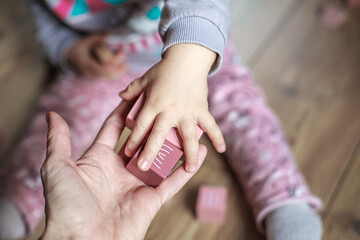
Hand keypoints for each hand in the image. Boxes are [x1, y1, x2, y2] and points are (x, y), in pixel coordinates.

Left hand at [41, 102, 207, 239]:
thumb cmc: (66, 205)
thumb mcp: (59, 167)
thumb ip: (59, 140)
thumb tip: (52, 115)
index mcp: (100, 159)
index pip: (115, 128)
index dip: (125, 111)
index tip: (137, 93)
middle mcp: (121, 169)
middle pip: (142, 140)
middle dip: (154, 123)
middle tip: (167, 104)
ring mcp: (138, 183)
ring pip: (161, 158)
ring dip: (174, 143)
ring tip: (188, 124)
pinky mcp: (152, 199)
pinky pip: (174, 180)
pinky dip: (187, 168)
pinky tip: (200, 153)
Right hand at [67, 35, 127, 78]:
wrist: (69, 55)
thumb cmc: (78, 46)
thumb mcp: (86, 40)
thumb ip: (97, 38)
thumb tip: (107, 35)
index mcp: (85, 64)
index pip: (101, 69)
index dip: (112, 65)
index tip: (120, 58)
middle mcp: (88, 72)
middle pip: (105, 75)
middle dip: (117, 71)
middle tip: (126, 65)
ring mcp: (91, 76)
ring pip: (106, 78)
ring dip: (117, 74)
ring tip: (125, 67)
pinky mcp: (94, 76)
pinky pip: (105, 77)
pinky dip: (113, 74)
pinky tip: (121, 70)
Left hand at [119, 43, 224, 172]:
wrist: (187, 57)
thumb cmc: (164, 69)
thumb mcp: (145, 78)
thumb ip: (133, 90)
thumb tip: (121, 96)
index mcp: (153, 103)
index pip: (140, 125)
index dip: (133, 140)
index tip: (129, 154)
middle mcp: (169, 110)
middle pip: (158, 135)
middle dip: (151, 152)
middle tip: (145, 168)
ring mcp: (187, 111)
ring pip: (187, 137)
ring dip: (188, 154)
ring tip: (189, 169)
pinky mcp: (201, 110)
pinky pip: (211, 126)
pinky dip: (218, 137)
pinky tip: (221, 150)